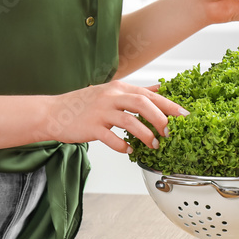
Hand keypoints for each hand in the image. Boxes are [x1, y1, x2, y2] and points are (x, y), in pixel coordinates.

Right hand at [45, 81, 188, 153]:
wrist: (54, 112)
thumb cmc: (84, 104)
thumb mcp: (111, 92)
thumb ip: (135, 92)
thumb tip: (160, 89)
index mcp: (118, 88)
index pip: (149, 94)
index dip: (169, 105)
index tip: (185, 115)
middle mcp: (110, 96)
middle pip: (142, 104)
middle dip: (160, 119)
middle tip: (170, 132)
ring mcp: (100, 111)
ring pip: (129, 121)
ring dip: (145, 135)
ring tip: (154, 145)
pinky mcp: (90, 127)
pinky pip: (110, 137)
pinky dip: (122, 145)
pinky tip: (129, 150)